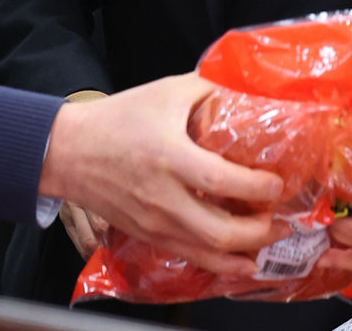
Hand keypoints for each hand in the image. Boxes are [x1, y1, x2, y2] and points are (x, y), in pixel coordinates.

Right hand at [40, 73, 286, 276]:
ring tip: (267, 240)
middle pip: (217, 231)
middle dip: (258, 232)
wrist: (70, 151)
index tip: (277, 183)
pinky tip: (237, 259)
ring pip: (205, 253)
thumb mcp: (166, 91)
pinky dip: (216, 263)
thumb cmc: (118, 117)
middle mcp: (161, 196)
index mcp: (168, 155)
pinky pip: (187, 257)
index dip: (255, 187)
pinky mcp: (146, 235)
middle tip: (281, 220)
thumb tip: (246, 87)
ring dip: (242, 252)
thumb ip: (207, 88)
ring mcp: (152, 222)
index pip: (219, 180)